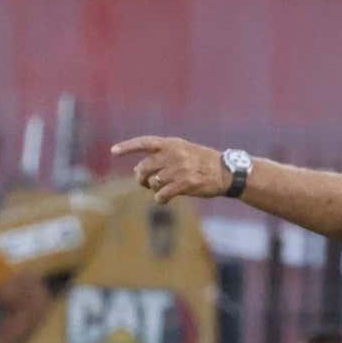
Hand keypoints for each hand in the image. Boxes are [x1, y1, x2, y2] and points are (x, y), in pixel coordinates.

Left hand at [110, 136, 229, 203]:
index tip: (113, 151)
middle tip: (145, 183)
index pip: (145, 142)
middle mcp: (175, 154)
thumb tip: (138, 171)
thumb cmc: (204, 163)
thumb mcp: (185, 151)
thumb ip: (163, 157)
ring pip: (153, 182)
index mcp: (173, 143)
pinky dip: (160, 199)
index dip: (128, 147)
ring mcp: (180, 168)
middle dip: (141, 178)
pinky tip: (164, 200)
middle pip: (143, 167)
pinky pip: (162, 194)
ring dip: (154, 189)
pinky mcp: (186, 183)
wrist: (227, 172)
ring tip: (162, 191)